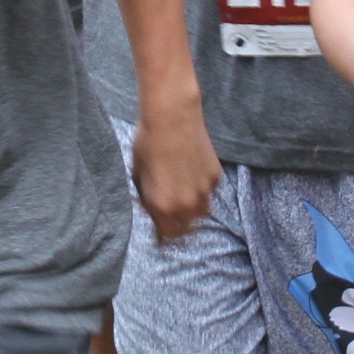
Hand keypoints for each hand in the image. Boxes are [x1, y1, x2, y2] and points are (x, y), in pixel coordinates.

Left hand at [129, 96, 220, 241]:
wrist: (172, 117)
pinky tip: (191, 174)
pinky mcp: (216, 177)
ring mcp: (204, 191)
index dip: (162, 235)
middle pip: (186, 230)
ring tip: (182, 196)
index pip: (166, 236)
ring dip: (191, 210)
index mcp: (162, 207)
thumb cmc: (147, 142)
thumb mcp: (137, 175)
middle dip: (177, 225)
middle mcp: (186, 204)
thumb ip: (146, 197)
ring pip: (201, 213)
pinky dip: (201, 189)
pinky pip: (209, 192)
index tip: (159, 232)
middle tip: (170, 215)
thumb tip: (150, 206)